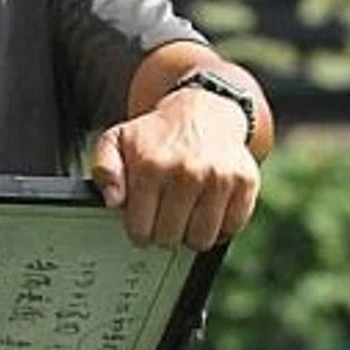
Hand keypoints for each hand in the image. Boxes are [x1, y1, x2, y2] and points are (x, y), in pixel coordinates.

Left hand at [86, 80, 264, 248]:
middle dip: (164, 233)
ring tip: (187, 215)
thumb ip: (105, 169)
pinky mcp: (245, 182)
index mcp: (151, 166)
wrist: (205, 109)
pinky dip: (220, 227)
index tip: (143, 221)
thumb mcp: (117, 140)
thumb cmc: (158, 135)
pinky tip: (209, 210)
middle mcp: (186, 172)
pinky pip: (231, 228)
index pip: (141, 230)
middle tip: (165, 216)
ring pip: (201, 239)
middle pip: (170, 238)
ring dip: (192, 234)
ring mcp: (218, 178)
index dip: (140, 231)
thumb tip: (113, 200)